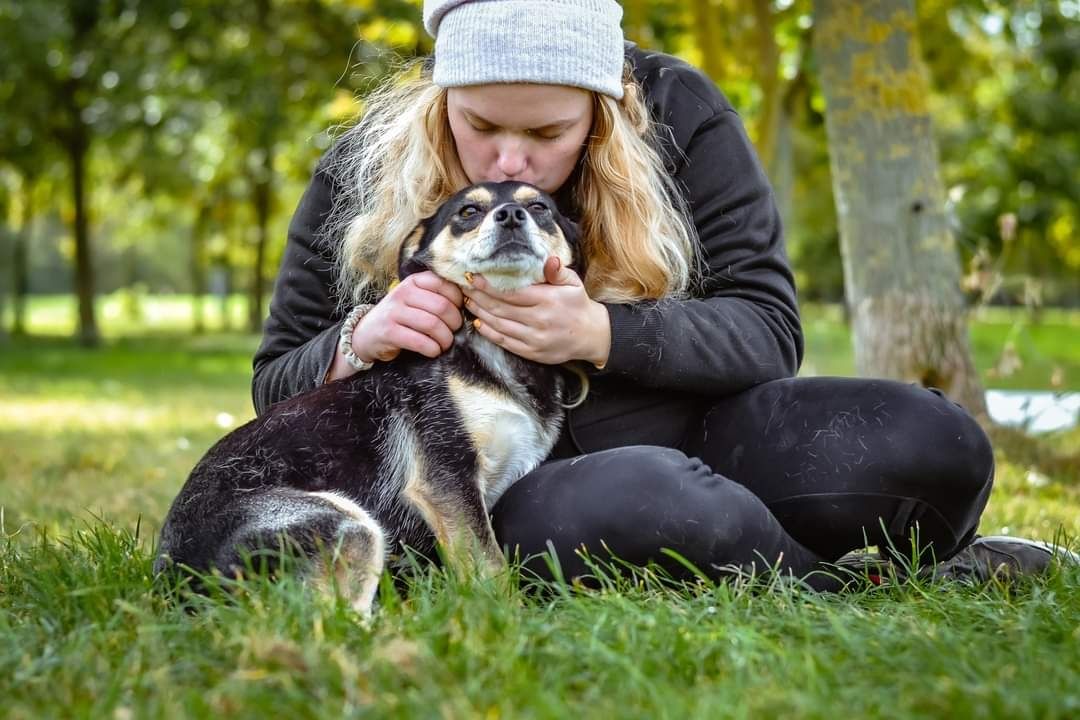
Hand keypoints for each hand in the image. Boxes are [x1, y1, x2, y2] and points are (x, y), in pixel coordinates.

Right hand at [327, 272, 462, 380]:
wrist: (366, 333)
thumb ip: (436, 296)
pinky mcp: (389, 332)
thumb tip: (469, 301)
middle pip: (442, 306)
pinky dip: (432, 349)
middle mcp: (403, 292)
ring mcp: (394, 312)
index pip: (445, 285)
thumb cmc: (400, 317)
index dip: (459, 301)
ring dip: (445, 339)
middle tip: (454, 332)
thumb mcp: (415, 299)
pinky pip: (419, 341)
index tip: (459, 312)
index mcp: (414, 281)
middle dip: (455, 323)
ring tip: (445, 344)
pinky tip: (433, 350)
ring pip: (432, 324)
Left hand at [463, 257, 610, 365]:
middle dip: (479, 297)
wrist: (591, 336)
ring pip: (499, 325)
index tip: (473, 277)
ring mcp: (534, 338)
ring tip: (468, 301)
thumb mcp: (573, 283)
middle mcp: (539, 320)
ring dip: (480, 312)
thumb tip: (549, 260)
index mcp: (548, 301)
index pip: (511, 292)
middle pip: (500, 308)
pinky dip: (488, 332)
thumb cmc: (578, 305)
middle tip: (464, 287)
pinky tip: (478, 322)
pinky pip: (504, 342)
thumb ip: (558, 271)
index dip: (489, 285)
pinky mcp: (531, 352)